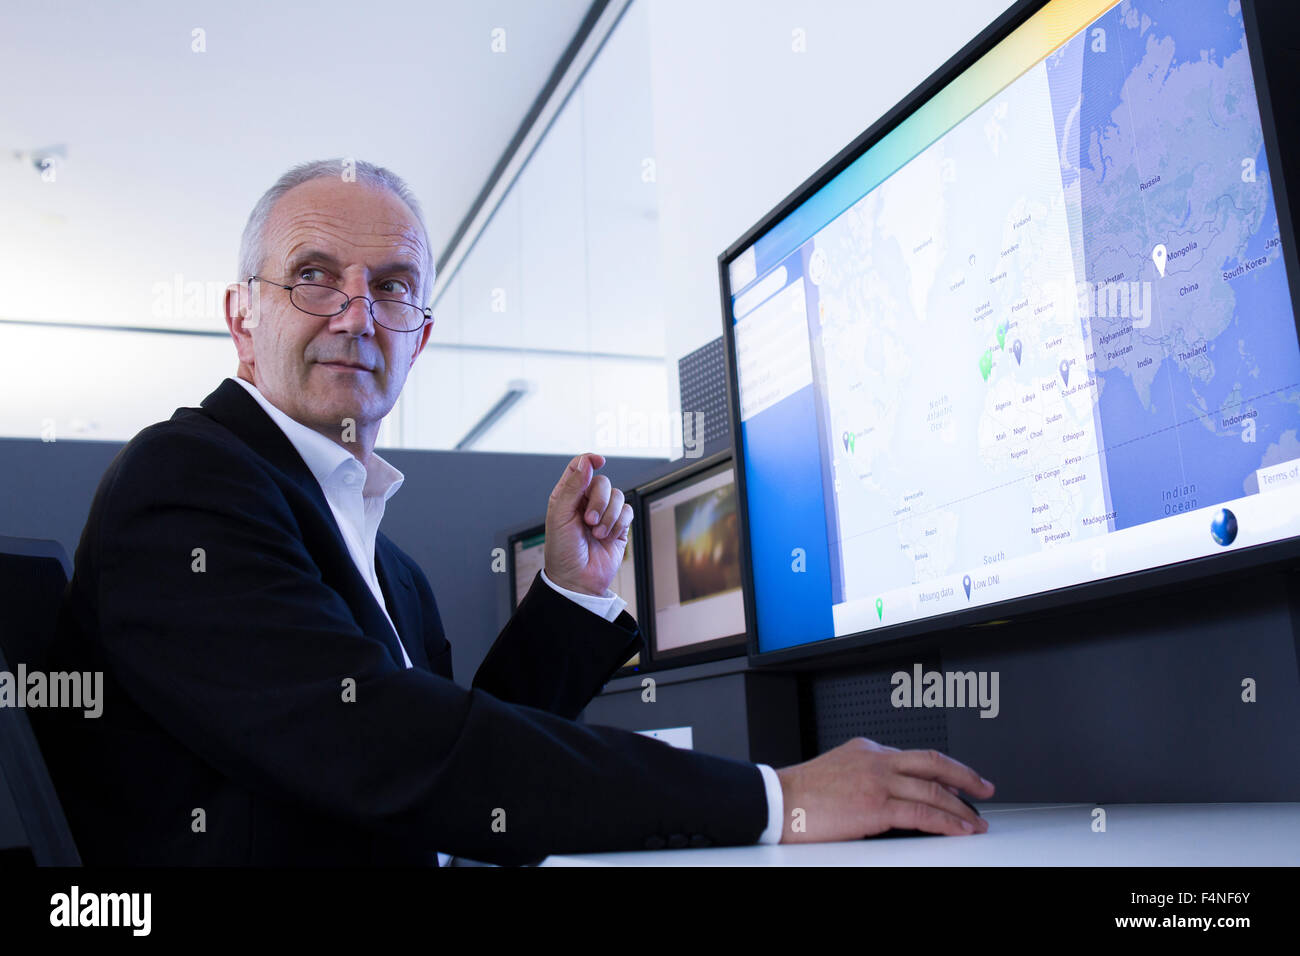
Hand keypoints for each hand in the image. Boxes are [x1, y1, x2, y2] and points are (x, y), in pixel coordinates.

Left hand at [543, 453, 632, 596]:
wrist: (577, 580)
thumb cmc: (562, 552)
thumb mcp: (560, 516)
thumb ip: (573, 487)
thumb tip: (585, 462)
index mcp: (567, 496)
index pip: (580, 467)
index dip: (589, 460)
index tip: (598, 461)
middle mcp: (586, 502)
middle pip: (602, 482)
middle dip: (599, 502)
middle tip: (590, 521)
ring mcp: (604, 513)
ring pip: (617, 496)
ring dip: (608, 516)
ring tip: (597, 534)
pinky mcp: (618, 526)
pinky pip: (628, 511)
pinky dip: (619, 523)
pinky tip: (608, 536)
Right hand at [775, 737, 993, 841]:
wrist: (777, 801)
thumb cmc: (799, 795)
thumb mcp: (836, 773)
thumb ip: (864, 777)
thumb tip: (886, 797)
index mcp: (866, 750)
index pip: (915, 757)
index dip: (942, 770)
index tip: (958, 781)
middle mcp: (876, 760)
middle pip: (933, 763)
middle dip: (964, 776)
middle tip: (984, 789)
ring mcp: (878, 781)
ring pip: (933, 789)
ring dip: (961, 807)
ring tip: (977, 821)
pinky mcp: (877, 806)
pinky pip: (923, 813)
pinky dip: (947, 822)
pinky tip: (959, 830)